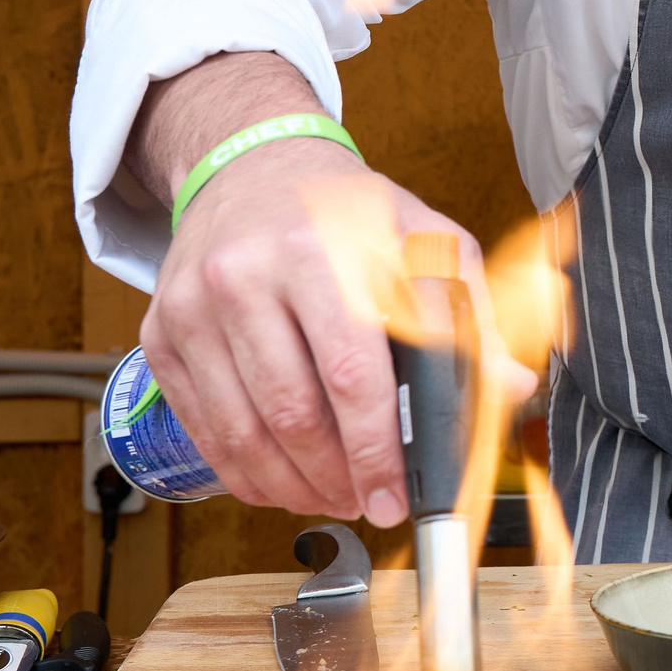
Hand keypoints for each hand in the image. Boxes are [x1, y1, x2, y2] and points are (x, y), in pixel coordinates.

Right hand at [130, 56, 530, 524]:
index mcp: (317, 248)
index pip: (350, 374)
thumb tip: (511, 388)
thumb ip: (470, 315)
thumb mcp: (424, 238)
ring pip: (242, 433)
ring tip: (333, 498)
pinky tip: (283, 480)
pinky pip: (203, 429)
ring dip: (293, 487)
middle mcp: (243, 276)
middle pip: (292, 414)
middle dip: (338, 479)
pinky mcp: (159, 334)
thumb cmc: (346, 212)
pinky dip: (244, 472)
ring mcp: (192, 308)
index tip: (398, 494)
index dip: (376, 449)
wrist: (250, 166)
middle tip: (371, 504)